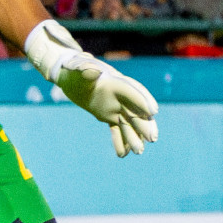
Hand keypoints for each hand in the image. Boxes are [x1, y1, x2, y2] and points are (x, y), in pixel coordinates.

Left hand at [25, 19, 158, 156]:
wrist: (69, 76)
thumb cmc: (73, 70)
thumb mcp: (76, 67)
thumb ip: (84, 68)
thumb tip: (92, 70)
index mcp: (115, 82)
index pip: (132, 91)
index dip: (143, 100)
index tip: (153, 112)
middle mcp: (120, 96)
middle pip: (136, 110)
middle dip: (145, 124)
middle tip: (152, 138)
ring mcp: (116, 107)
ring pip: (128, 123)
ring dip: (134, 137)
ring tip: (138, 152)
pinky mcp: (109, 115)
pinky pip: (117, 130)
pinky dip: (120, 141)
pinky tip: (122, 155)